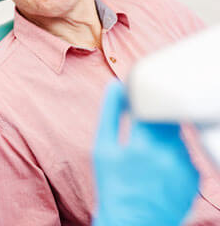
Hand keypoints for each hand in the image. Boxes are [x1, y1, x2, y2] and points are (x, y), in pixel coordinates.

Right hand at [93, 81, 198, 225]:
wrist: (133, 223)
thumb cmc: (112, 184)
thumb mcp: (103, 148)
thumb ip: (110, 113)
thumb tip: (116, 85)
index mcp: (141, 145)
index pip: (149, 104)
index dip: (141, 97)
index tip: (134, 97)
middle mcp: (168, 155)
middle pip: (166, 115)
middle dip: (152, 112)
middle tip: (141, 119)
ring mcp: (184, 166)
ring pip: (177, 130)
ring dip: (163, 128)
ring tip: (147, 144)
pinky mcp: (195, 175)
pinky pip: (185, 148)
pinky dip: (173, 146)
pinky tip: (158, 160)